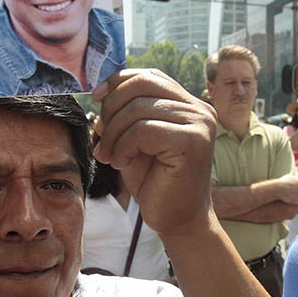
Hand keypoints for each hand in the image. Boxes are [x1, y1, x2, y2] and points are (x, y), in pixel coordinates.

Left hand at [92, 69, 217, 236]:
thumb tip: (103, 90)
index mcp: (188, 104)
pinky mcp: (193, 142)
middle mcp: (199, 109)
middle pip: (142, 86)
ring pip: (138, 109)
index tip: (97, 98)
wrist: (177, 220)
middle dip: (111, 109)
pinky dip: (123, 146)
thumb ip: (128, 112)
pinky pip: (143, 130)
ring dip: (114, 134)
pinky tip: (122, 163)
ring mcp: (200, 125)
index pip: (149, 76)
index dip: (118, 81)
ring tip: (110, 156)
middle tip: (102, 137)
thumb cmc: (155, 181)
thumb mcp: (136, 139)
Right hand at [274, 174, 297, 204]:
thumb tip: (294, 167)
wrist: (279, 189)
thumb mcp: (288, 176)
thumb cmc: (283, 182)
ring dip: (297, 198)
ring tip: (290, 197)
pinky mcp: (297, 202)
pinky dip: (296, 204)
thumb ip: (293, 173)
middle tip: (293, 193)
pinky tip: (291, 202)